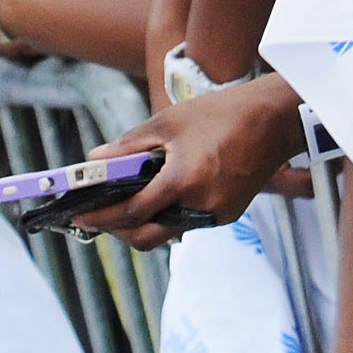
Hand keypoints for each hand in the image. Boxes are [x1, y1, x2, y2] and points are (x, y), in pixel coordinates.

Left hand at [68, 79, 308, 249]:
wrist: (274, 121)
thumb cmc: (221, 114)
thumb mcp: (168, 122)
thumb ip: (129, 145)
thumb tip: (95, 159)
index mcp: (183, 181)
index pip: (131, 212)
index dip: (101, 217)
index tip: (78, 216)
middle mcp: (200, 206)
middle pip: (146, 238)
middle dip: (118, 231)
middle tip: (99, 216)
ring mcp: (217, 215)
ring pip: (168, 231)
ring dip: (144, 223)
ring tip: (126, 201)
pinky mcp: (228, 214)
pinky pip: (189, 222)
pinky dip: (170, 214)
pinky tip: (161, 194)